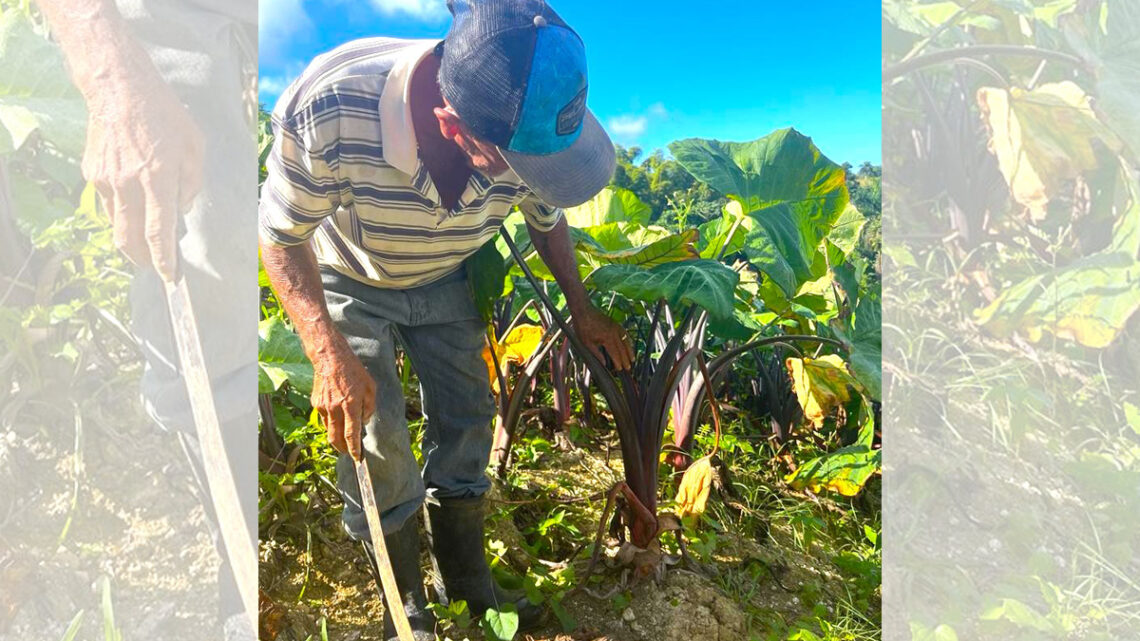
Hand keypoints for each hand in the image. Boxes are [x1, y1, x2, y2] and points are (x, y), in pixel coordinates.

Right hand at [82, 62, 203, 280]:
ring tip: (144, 240)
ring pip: (116, 223)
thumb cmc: (165, 115)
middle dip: (142, 259)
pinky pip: (108, 203)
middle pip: (130, 238)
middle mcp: (129, 183)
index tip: (169, 276)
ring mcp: (106, 179)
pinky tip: (133, 202)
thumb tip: (181, 209)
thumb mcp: (195, 147)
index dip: (164, 259)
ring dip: (130, 237)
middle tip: (153, 267)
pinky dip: (121, 211)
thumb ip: (192, 183)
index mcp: (158, 177)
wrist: (119, 88)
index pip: (159, 231)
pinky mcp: (92, 173)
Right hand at [311, 342, 376, 460]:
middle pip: (336, 438)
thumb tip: (363, 421)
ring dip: (336, 437)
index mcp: (350, 404)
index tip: (357, 458)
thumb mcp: (370, 387)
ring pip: (329, 430)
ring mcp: (323, 406)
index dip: (354, 448)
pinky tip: (337, 416)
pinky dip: (331, 422)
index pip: (352, 433)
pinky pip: (324, 418)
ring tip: (344, 437)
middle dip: (343, 449)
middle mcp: (335, 408)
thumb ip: (369, 407)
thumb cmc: (353, 371)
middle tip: (349, 453)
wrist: (330, 357)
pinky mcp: (316, 403)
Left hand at [574, 306, 633, 370]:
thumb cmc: (583, 327)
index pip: (615, 353)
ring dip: (630, 351)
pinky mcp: (615, 324)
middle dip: (626, 359)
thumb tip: (604, 364)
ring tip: (633, 359)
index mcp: (607, 338)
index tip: (620, 369)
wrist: (584, 311)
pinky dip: (628, 340)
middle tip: (628, 368)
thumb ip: (596, 354)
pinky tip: (629, 345)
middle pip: (622, 349)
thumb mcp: (586, 343)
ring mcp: (616, 327)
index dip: (618, 362)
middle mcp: (614, 333)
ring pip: (626, 341)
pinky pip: (625, 333)